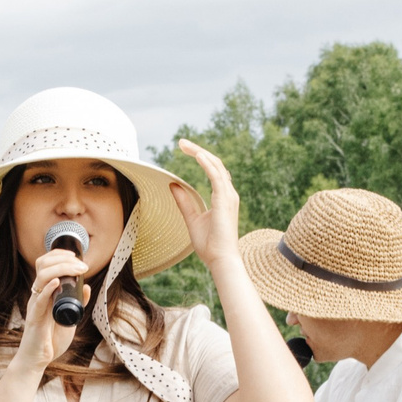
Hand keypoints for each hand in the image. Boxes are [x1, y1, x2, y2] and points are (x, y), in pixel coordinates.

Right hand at [13, 246, 94, 370]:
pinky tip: (57, 282)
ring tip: (77, 270)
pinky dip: (48, 289)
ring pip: (42, 277)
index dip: (59, 255)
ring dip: (61, 269)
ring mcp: (35, 305)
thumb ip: (77, 303)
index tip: (75, 256)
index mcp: (44, 292)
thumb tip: (86, 286)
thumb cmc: (51, 340)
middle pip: (43, 265)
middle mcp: (37, 295)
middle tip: (82, 265)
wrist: (38, 360)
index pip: (46, 264)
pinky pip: (39, 300)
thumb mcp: (70, 318)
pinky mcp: (34, 318)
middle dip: (63, 259)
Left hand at [169, 138, 240, 267]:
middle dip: (198, 150)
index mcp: (223, 196)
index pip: (213, 169)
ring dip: (200, 153)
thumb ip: (184, 202)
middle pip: (215, 163)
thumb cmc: (210, 244)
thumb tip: (173, 185)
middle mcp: (228, 193)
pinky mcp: (225, 201)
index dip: (200, 157)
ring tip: (184, 145)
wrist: (221, 259)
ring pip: (216, 166)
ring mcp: (228, 196)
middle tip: (181, 142)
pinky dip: (206, 164)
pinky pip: (216, 176)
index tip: (185, 148)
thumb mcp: (192, 219)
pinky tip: (197, 155)